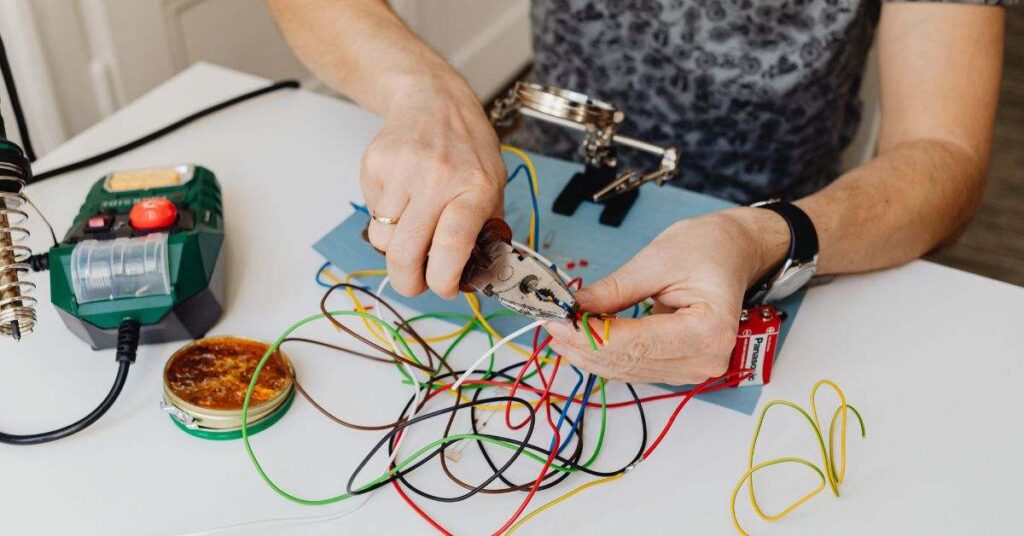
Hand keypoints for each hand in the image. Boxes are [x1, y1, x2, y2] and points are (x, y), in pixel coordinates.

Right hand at [362, 75, 505, 297]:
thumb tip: (480, 277)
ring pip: (382, 238)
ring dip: (394, 247)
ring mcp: (401, 170)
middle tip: (414, 284)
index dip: (443, 279)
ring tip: (411, 228)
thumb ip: (486, 229)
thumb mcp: (493, 184)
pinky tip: (401, 194)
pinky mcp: (373, 164)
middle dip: (407, 282)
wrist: (433, 100)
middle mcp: (437, 178)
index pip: (452, 245)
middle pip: (405, 252)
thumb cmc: (468, 149)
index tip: (444, 289)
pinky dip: (384, 216)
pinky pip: (371, 212)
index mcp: (474, 188)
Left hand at [545, 208, 788, 384]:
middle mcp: (706, 359)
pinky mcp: (681, 367)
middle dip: (582, 344)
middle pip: (628, 362)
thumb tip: (572, 308)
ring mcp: (695, 368)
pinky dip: (605, 354)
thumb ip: (614, 290)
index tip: (554, 321)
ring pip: (626, 371)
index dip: (588, 336)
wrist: (735, 252)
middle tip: (548, 322)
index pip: (635, 344)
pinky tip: (581, 337)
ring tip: (559, 327)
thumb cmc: (708, 248)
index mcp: (709, 330)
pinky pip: (634, 367)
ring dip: (589, 353)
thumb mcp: (657, 259)